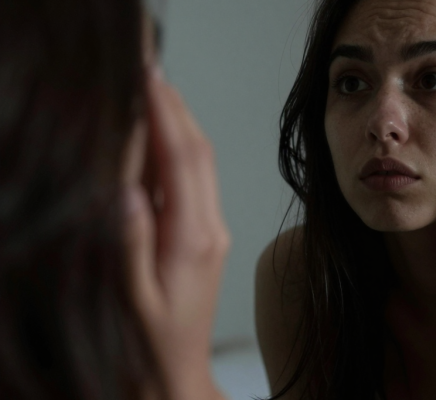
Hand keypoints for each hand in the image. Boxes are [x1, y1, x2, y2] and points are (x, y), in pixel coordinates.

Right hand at [123, 66, 228, 398]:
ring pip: (201, 163)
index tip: (148, 78)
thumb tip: (128, 189)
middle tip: (149, 72)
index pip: (182, 161)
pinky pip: (196, 181)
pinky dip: (179, 151)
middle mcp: (211, 227)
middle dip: (175, 109)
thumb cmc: (152, 343)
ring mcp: (214, 230)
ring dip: (180, 124)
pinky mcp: (209, 235)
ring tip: (154, 92)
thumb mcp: (134, 298)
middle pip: (198, 153)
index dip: (165, 116)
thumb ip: (132, 242)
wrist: (179, 374)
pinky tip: (160, 139)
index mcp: (193, 239)